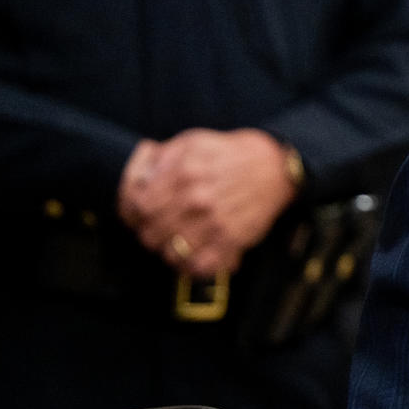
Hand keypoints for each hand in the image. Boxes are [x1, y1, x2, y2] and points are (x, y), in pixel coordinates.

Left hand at [117, 128, 298, 276]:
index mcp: (183, 173)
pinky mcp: (232, 240)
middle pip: (150, 233)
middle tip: (156, 229)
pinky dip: (190, 266)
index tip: (138, 214)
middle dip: (148, 233)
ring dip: (167, 250)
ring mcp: (214, 222)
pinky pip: (199, 266)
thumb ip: (161, 158)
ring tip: (174, 242)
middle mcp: (197, 199)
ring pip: (170, 253)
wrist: (276, 167)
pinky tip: (191, 256)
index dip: (133, 213)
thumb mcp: (193, 141)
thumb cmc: (232, 154)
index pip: (139, 206)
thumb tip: (139, 178)